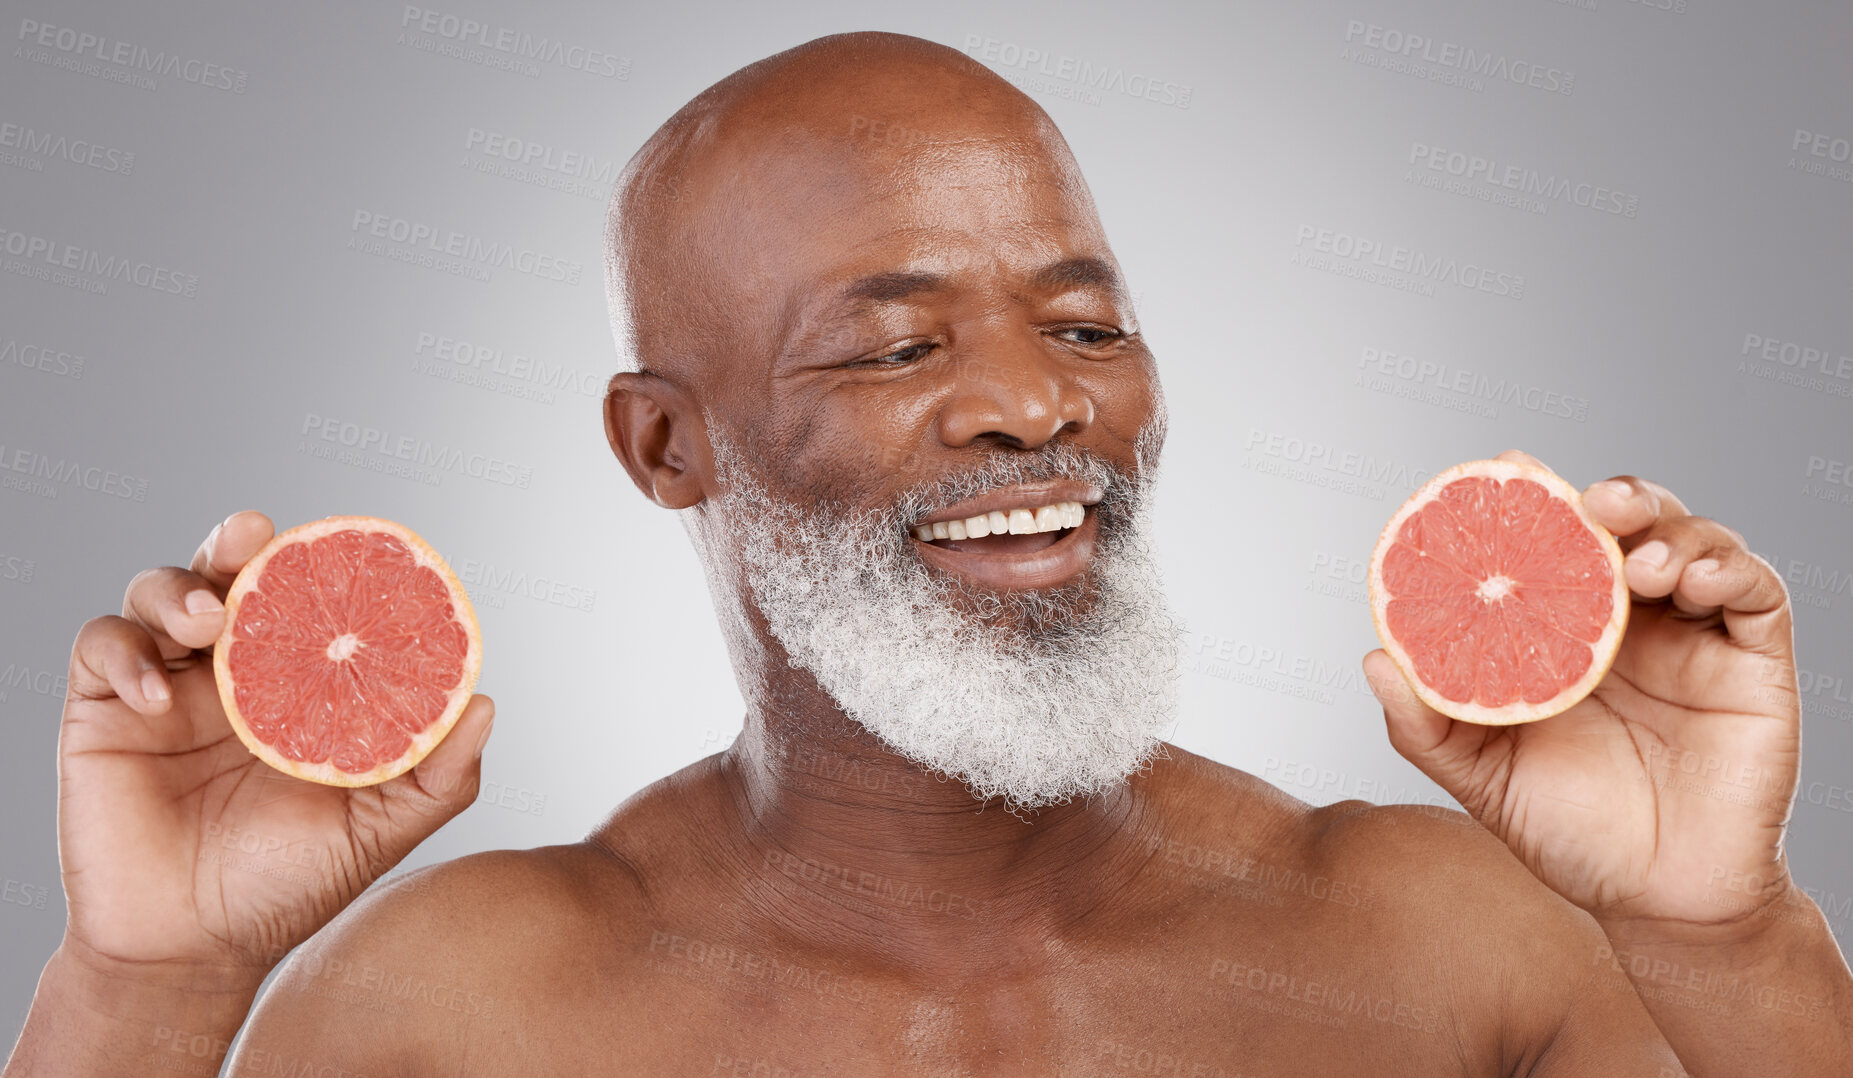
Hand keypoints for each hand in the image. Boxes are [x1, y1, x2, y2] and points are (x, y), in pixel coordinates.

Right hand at [56, 511, 495, 980]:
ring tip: (210, 621)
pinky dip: (126, 654)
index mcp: (296, 683)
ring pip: (160, 592)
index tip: (346, 546)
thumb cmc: (287, 884)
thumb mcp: (379, 828)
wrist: (195, 950)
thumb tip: (485, 703)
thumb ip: (437, 773)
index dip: (319, 565)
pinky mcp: (103, 711)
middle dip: (238, 542)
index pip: (305, 599)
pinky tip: (158, 695)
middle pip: (227, 573)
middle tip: (255, 534)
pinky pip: (101, 648)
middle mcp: (232, 672)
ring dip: (180, 588)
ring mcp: (167, 686)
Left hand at [1363, 450, 1799, 930]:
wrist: (1657, 900)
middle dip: (1609, 497)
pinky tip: (1691, 578)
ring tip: (1636, 559)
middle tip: (1583, 501)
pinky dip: (1729, 566)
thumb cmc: (1572, 833)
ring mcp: (1696, 635)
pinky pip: (1756, 592)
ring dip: (1667, 528)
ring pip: (1693, 540)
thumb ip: (1427, 725)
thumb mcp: (1483, 777)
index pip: (1555, 545)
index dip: (1536, 501)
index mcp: (1567, 632)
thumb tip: (1373, 659)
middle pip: (1628, 524)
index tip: (1505, 469)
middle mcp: (1633, 621)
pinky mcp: (1755, 662)